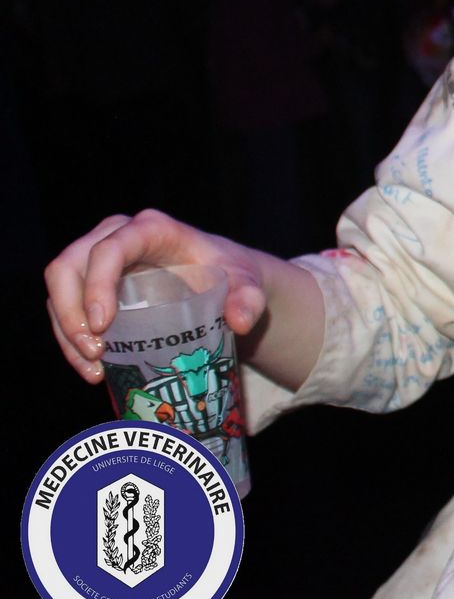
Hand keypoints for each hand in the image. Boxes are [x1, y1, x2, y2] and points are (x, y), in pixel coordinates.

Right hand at [45, 211, 269, 384]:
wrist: (223, 278)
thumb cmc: (230, 274)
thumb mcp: (246, 283)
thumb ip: (249, 299)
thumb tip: (241, 321)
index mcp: (152, 229)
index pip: (109, 249)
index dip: (97, 284)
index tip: (102, 325)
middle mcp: (117, 235)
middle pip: (68, 267)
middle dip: (70, 312)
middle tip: (96, 352)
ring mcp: (98, 256)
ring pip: (59, 288)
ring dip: (66, 331)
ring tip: (94, 368)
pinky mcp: (90, 280)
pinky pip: (64, 306)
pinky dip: (70, 339)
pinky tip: (93, 368)